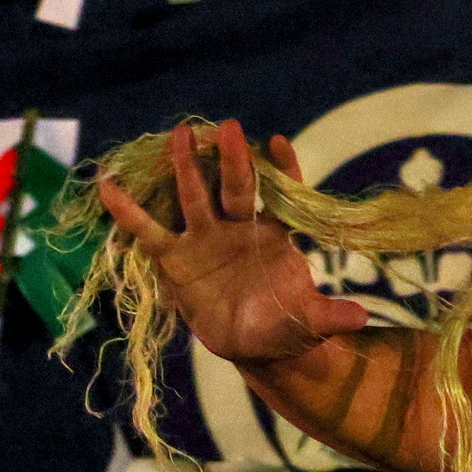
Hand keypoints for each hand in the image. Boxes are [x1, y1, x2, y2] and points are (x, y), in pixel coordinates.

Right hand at [97, 120, 368, 364]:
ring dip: (186, 167)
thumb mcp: (309, 324)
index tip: (279, 142)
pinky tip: (108, 186)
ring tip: (179, 134)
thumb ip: (330, 316)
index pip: (282, 196)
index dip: (282, 170)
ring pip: (194, 197)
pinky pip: (148, 232)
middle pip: (236, 187)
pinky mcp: (175, 257)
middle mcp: (240, 228)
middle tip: (229, 127)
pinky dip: (129, 212)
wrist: (255, 344)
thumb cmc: (287, 325)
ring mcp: (206, 239)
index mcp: (277, 236)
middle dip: (232, 159)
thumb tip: (363, 317)